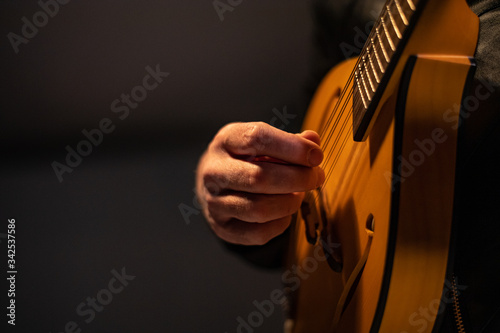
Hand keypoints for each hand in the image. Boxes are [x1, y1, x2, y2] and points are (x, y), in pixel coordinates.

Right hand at [196, 122, 324, 244]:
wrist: (214, 184)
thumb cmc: (245, 159)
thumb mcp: (263, 142)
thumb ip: (290, 141)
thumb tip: (313, 142)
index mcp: (225, 141)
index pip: (258, 139)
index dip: (293, 148)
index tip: (316, 156)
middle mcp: (213, 171)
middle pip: (259, 178)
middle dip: (297, 179)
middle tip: (316, 178)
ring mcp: (214, 202)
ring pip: (259, 209)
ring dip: (289, 203)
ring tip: (299, 194)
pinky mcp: (222, 228)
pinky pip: (258, 233)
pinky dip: (281, 224)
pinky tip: (285, 212)